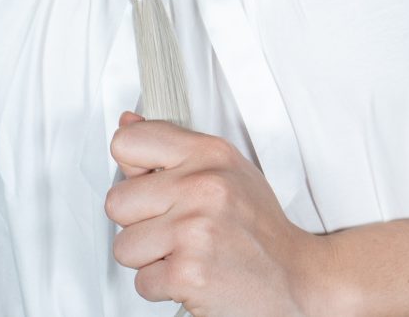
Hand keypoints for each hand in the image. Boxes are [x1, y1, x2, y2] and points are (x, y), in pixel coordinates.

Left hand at [105, 112, 327, 316]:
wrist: (292, 276)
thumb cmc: (257, 227)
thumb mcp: (226, 172)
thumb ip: (172, 150)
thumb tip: (127, 122)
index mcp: (211, 154)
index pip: (130, 141)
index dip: (130, 168)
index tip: (146, 182)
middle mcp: (204, 186)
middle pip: (116, 202)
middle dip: (139, 223)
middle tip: (177, 228)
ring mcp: (195, 229)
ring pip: (123, 247)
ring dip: (149, 259)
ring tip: (186, 252)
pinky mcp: (187, 272)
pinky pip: (140, 282)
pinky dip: (163, 286)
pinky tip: (193, 273)